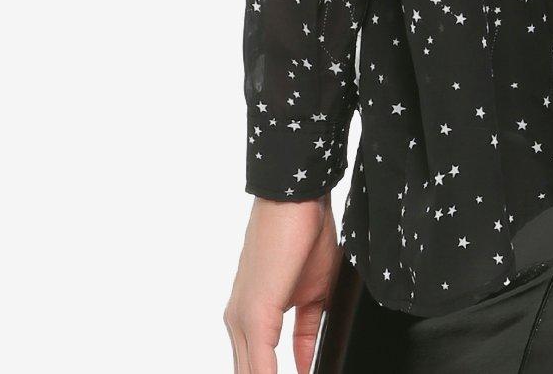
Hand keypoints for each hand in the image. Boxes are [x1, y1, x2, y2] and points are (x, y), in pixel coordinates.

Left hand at [224, 195, 338, 373]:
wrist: (296, 196)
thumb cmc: (304, 234)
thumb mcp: (315, 294)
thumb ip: (307, 333)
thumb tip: (306, 364)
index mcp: (249, 319)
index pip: (257, 369)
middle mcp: (237, 323)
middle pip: (248, 373)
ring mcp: (241, 321)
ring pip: (249, 373)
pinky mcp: (253, 316)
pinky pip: (259, 366)